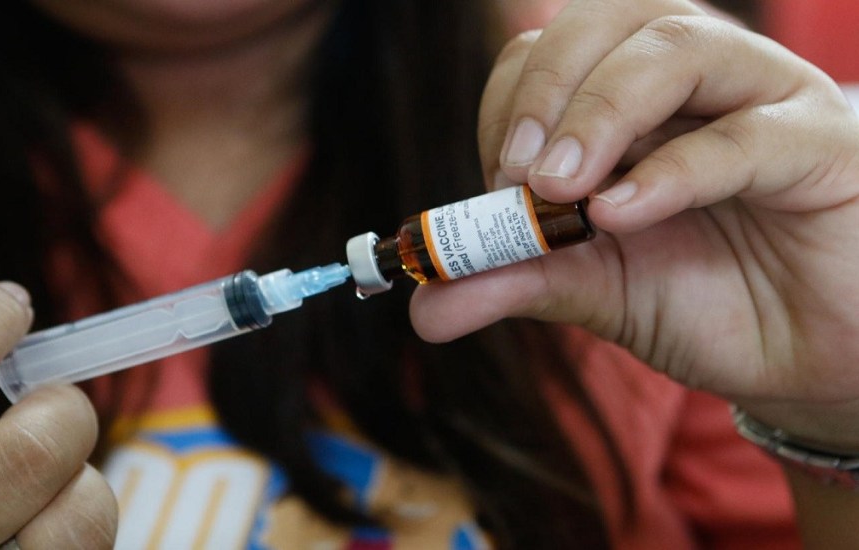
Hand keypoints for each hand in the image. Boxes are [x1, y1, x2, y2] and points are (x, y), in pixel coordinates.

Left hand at [410, 0, 858, 446]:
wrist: (804, 354)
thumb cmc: (703, 300)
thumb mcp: (590, 288)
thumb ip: (513, 281)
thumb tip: (423, 308)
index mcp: (629, 98)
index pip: (549, 51)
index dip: (511, 106)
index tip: (494, 186)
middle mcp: (693, 79)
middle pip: (610, 19)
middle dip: (548, 88)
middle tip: (515, 171)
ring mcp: (762, 99)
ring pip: (677, 48)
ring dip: (601, 112)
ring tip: (560, 189)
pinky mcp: (821, 145)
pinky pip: (745, 135)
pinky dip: (673, 172)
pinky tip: (622, 215)